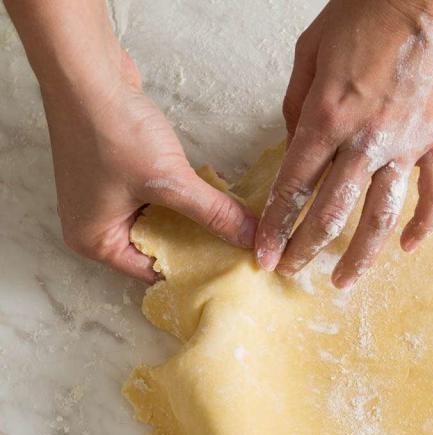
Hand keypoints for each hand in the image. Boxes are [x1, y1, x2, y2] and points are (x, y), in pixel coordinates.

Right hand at [43, 50, 258, 282]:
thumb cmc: (111, 130)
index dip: (195, 270)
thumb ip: (214, 213)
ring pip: (164, 220)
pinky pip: (161, 197)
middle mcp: (96, 224)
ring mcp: (107, 198)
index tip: (232, 268)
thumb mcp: (169, 181)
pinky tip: (220, 195)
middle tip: (241, 248)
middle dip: (200, 243)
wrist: (86, 72)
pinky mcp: (121, 173)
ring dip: (197, 218)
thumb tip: (252, 237)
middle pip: (160, 247)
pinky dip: (187, 196)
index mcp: (95, 241)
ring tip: (237, 225)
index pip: (154, 271)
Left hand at [257, 0, 432, 288]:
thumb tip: (298, 146)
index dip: (276, 225)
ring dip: (361, 255)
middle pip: (332, 212)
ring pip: (382, 215)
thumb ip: (298, 104)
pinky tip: (408, 248)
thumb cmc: (366, 12)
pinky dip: (424, 224)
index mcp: (327, 118)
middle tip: (293, 271)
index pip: (294, 187)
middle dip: (307, 248)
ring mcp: (406, 145)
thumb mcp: (311, 51)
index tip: (264, 254)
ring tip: (344, 281)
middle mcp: (366, 141)